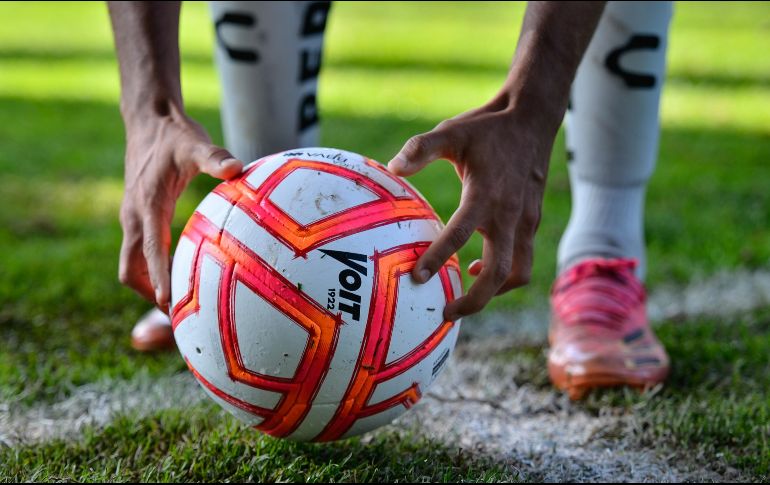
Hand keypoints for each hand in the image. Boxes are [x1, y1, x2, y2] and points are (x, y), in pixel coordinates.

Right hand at [118, 108, 242, 312]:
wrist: (147, 119)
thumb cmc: (174, 133)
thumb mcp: (195, 143)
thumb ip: (214, 157)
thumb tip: (237, 168)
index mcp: (147, 205)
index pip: (150, 251)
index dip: (159, 278)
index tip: (171, 303)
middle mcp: (133, 216)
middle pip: (130, 270)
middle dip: (150, 294)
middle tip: (179, 316)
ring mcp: (132, 218)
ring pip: (131, 264)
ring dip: (148, 285)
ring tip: (180, 305)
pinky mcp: (137, 216)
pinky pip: (138, 252)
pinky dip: (151, 268)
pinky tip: (180, 272)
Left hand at [388, 98, 553, 321]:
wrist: (533, 121)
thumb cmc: (487, 129)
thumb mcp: (451, 132)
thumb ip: (422, 148)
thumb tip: (393, 168)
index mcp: (487, 194)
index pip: (461, 233)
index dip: (439, 258)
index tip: (418, 278)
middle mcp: (510, 214)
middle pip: (499, 272)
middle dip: (474, 299)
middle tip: (445, 313)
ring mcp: (526, 221)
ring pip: (517, 274)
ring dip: (493, 293)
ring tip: (463, 299)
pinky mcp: (532, 223)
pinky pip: (522, 261)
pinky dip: (503, 274)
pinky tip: (477, 266)